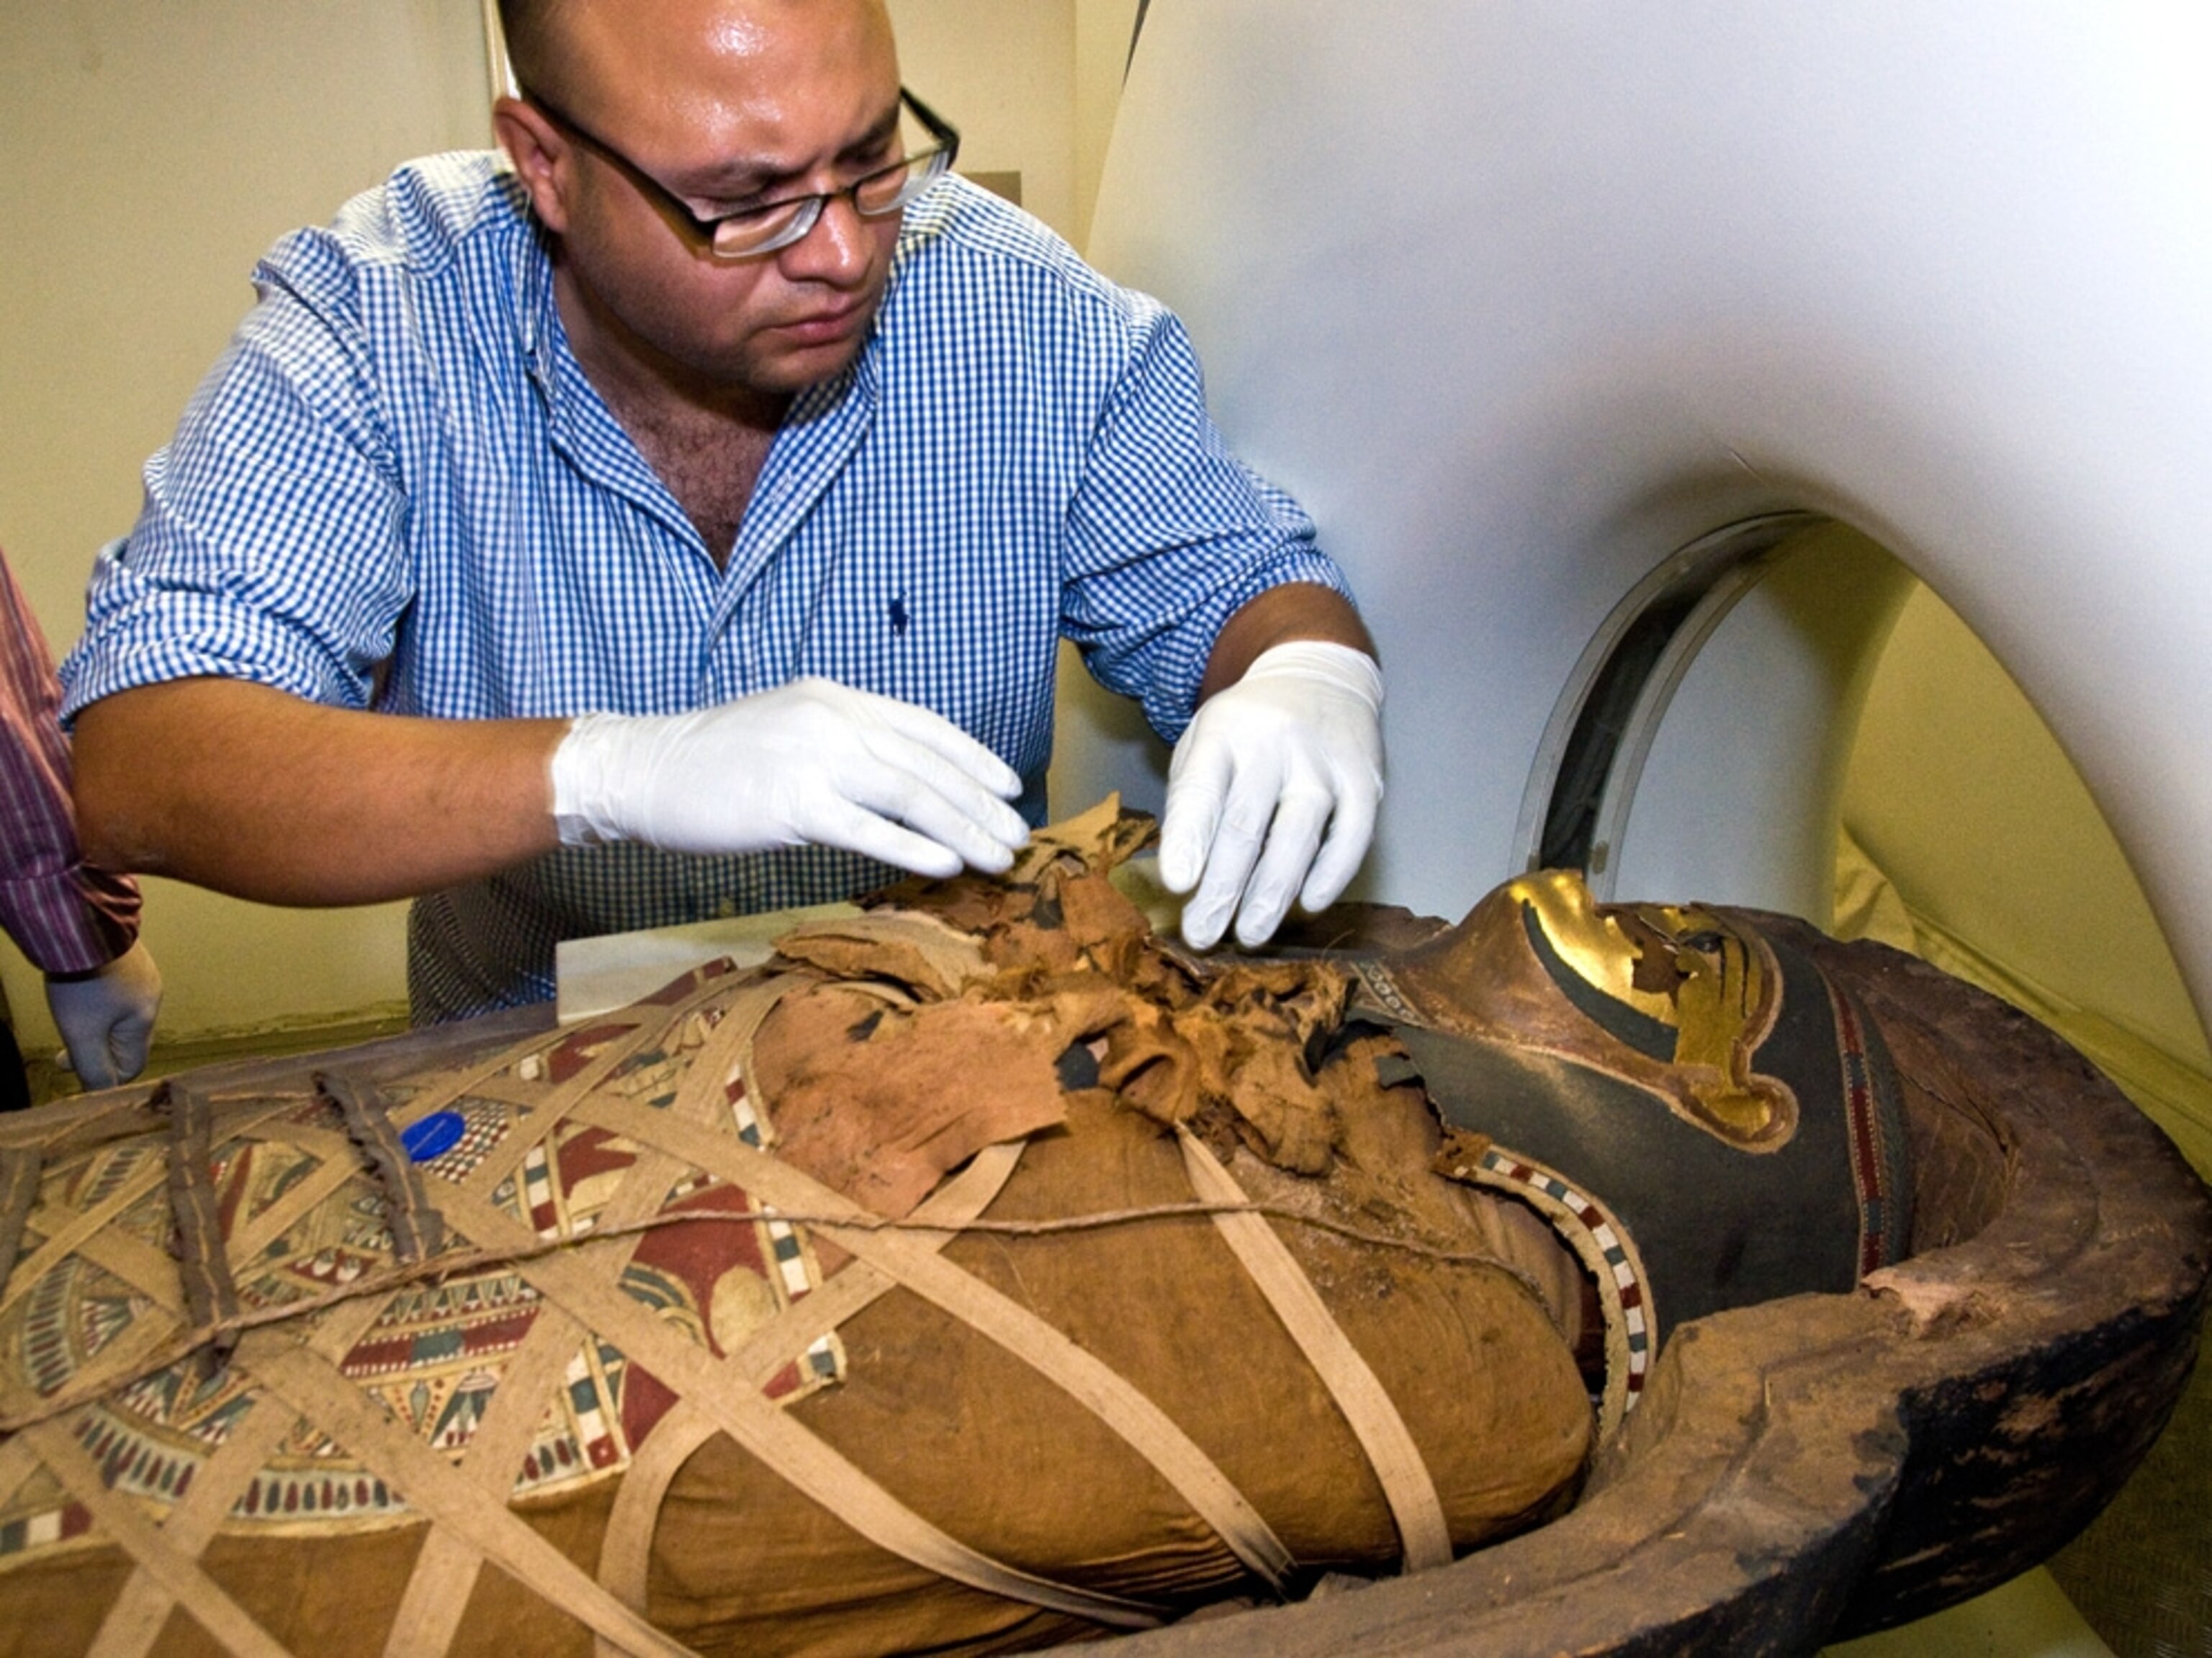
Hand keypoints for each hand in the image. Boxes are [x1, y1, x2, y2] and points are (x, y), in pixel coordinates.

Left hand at [45, 939, 162, 1089]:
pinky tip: (79, 991)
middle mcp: (151, 998)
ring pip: (120, 1016)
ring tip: (69, 1017)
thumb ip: (92, 1068)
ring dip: (96, 1025)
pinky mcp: (129, 959)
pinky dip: (98, 1001)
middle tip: (63, 1053)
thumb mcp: (82, 1033)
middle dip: (95, 1049)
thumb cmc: (83, 983)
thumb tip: (101, 1095)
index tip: (73, 1068)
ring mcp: (143, 975)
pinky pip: (118, 993)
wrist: (81, 925)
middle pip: (125, 1040)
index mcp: (144, 1020)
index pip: (131, 1066)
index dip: (104, 1076)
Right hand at [550, 679, 1029, 876]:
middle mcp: (832, 721)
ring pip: (909, 795)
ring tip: (999, 857)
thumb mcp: (791, 731)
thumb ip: (846, 747)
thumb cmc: (719, 762)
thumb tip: (903, 789)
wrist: (646, 769)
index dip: (974, 758)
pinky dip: (912, 847)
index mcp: (837, 699)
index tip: (1010, 788)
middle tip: (1018, 837)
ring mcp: (812, 759)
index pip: (925, 726)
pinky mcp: (791, 802)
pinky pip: (866, 828)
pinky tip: (947, 865)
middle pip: (927, 765)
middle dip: (981, 805)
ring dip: (963, 829)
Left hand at [1159, 641, 1384, 949]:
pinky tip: (1309, 903)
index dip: (1189, 838)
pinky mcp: (1365, 780)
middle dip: (1222, 888)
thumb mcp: (1204, 743)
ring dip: (1271, 893)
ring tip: (1250, 934)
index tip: (1177, 885)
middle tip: (1203, 934)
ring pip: (1297, 836)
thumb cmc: (1248, 728)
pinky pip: (1351, 836)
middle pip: (1246, 824)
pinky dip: (1331, 874)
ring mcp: (1323, 763)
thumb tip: (1182, 879)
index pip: (1202, 789)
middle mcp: (1274, 744)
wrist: (1319, 676)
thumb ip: (1191, 800)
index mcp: (1223, 732)